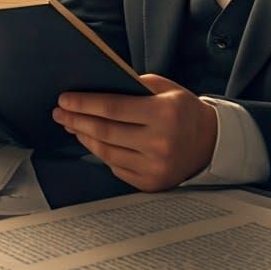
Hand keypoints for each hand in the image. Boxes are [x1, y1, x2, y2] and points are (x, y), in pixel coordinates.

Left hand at [53, 74, 217, 190]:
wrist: (210, 143)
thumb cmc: (184, 110)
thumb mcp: (166, 88)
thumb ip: (134, 86)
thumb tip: (96, 89)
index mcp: (164, 113)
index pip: (113, 108)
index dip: (85, 104)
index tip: (65, 99)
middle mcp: (159, 142)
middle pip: (105, 131)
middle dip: (77, 120)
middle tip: (60, 112)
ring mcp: (155, 166)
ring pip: (106, 152)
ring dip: (84, 137)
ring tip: (72, 126)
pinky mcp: (151, 183)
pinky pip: (116, 167)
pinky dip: (101, 153)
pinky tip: (92, 141)